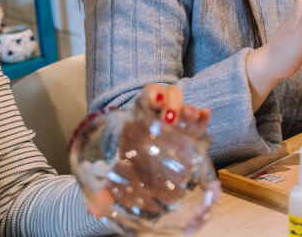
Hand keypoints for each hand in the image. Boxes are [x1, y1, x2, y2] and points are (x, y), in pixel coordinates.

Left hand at [87, 84, 211, 219]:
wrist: (148, 186)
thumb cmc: (131, 176)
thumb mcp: (118, 180)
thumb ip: (106, 193)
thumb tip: (96, 208)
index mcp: (140, 120)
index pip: (148, 95)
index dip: (153, 94)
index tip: (155, 105)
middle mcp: (160, 118)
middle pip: (170, 95)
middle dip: (173, 102)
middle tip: (171, 119)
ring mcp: (178, 126)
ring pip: (187, 107)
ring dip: (190, 109)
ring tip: (191, 115)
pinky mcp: (192, 138)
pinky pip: (200, 123)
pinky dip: (204, 118)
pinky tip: (205, 115)